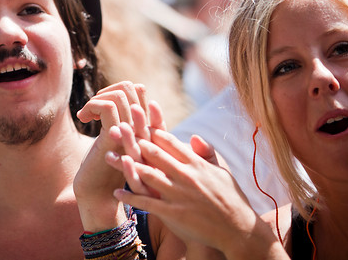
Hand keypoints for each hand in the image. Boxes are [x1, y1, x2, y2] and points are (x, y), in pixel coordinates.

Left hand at [74, 81, 156, 230]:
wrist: (96, 195)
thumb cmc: (103, 167)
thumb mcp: (115, 140)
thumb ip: (122, 121)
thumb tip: (129, 91)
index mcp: (145, 132)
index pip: (144, 98)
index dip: (125, 91)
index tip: (103, 101)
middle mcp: (143, 133)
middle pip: (133, 91)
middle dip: (107, 91)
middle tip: (92, 107)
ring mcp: (132, 136)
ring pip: (121, 98)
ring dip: (97, 100)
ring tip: (86, 115)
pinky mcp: (116, 141)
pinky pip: (109, 110)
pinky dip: (92, 107)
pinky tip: (83, 119)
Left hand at [111, 130, 280, 258]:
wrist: (239, 229)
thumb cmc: (231, 198)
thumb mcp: (222, 170)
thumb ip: (206, 152)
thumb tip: (192, 135)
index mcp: (195, 163)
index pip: (169, 141)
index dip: (150, 129)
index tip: (136, 118)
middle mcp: (185, 175)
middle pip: (154, 154)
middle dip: (133, 140)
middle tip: (115, 129)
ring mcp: (179, 194)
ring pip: (147, 175)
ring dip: (126, 166)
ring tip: (108, 157)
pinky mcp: (174, 213)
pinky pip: (147, 203)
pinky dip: (131, 197)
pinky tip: (117, 192)